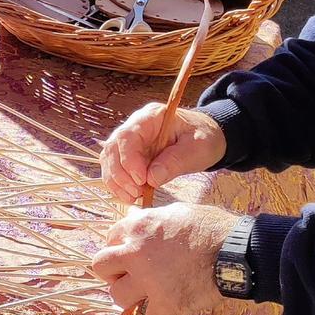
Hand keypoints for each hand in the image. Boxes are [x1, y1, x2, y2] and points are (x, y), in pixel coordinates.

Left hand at [90, 204, 241, 314]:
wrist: (238, 251)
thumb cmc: (211, 227)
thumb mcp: (176, 211)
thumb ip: (149, 219)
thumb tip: (134, 219)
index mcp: (137, 227)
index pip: (108, 240)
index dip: (119, 249)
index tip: (129, 256)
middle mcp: (136, 254)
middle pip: (101, 268)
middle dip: (114, 273)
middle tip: (130, 276)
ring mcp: (149, 281)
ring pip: (118, 297)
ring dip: (132, 297)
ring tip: (148, 294)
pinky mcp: (167, 305)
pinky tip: (173, 305)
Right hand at [100, 101, 226, 202]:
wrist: (205, 137)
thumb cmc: (203, 137)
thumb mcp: (197, 148)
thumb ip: (175, 161)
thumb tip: (151, 178)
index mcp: (150, 117)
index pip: (127, 136)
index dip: (129, 159)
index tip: (141, 180)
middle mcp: (134, 126)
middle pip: (112, 148)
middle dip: (120, 174)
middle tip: (137, 193)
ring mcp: (130, 141)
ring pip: (109, 160)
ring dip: (116, 182)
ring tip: (134, 197)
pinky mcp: (129, 155)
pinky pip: (115, 170)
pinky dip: (118, 185)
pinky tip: (131, 197)